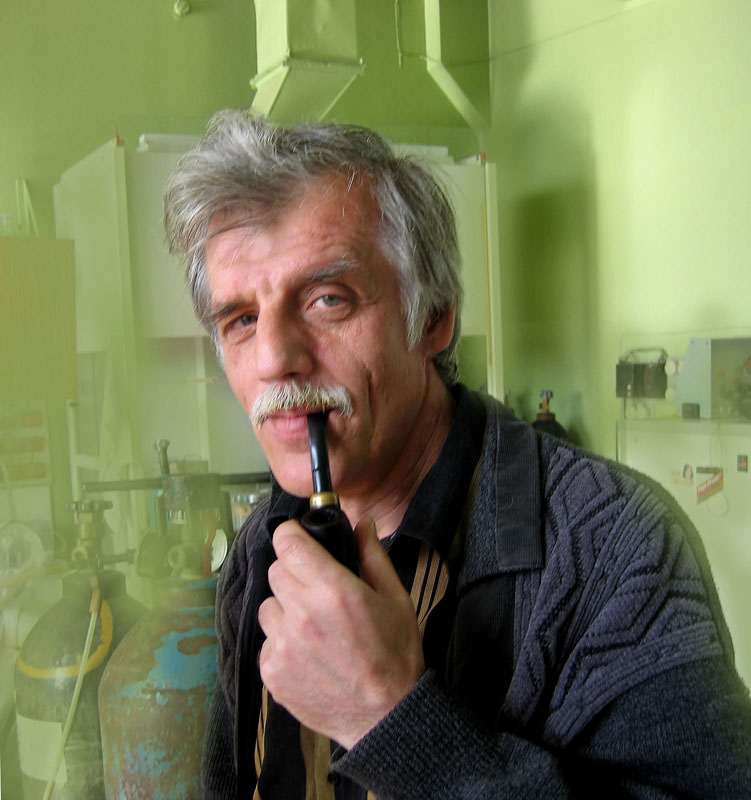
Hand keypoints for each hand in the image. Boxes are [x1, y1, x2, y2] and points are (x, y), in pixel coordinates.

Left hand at [257, 517, 425, 747]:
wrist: (386, 716)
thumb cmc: (395, 655)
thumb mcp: (395, 599)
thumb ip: (373, 556)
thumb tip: (362, 525)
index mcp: (333, 590)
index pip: (287, 543)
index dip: (290, 534)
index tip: (297, 537)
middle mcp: (302, 614)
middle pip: (276, 571)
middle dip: (295, 571)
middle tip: (317, 588)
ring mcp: (284, 646)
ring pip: (268, 606)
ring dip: (286, 608)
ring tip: (313, 625)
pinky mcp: (272, 672)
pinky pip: (267, 641)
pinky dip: (282, 641)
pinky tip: (308, 653)